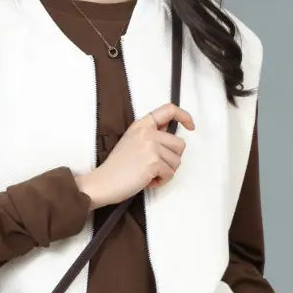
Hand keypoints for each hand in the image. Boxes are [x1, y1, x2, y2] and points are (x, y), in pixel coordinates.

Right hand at [74, 102, 194, 209]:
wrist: (102, 182)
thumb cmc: (116, 168)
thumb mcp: (131, 142)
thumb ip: (151, 135)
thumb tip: (170, 138)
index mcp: (142, 125)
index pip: (169, 110)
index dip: (184, 116)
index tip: (190, 126)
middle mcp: (147, 132)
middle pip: (179, 144)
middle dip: (172, 159)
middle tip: (156, 166)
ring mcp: (151, 146)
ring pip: (176, 161)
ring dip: (166, 172)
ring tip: (149, 174)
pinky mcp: (153, 162)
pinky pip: (170, 174)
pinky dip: (161, 181)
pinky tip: (148, 181)